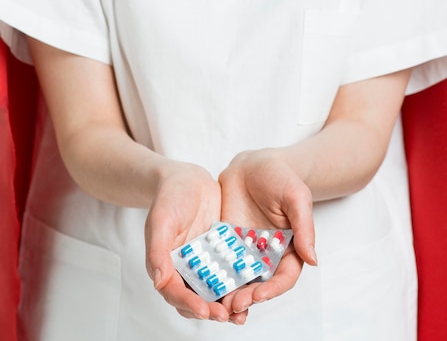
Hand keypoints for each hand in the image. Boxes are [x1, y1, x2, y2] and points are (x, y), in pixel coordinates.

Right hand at [145, 159, 230, 321]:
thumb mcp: (161, 219)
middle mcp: (185, 268)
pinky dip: (239, 283)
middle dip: (211, 310)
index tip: (204, 310)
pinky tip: (253, 288)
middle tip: (228, 316)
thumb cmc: (168, 196)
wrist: (187, 178)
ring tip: (243, 312)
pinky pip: (229, 272)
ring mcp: (204, 262)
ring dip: (227, 304)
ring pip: (215, 291)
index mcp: (166, 265)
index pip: (175, 293)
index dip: (189, 304)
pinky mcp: (220, 253)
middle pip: (196, 299)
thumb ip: (158, 250)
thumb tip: (159, 281)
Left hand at [218, 148, 316, 316]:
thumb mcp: (296, 197)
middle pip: (260, 284)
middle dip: (248, 298)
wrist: (253, 163)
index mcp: (289, 248)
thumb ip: (304, 227)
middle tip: (233, 305)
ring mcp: (246, 250)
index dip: (273, 290)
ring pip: (239, 279)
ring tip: (218, 304)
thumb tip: (313, 260)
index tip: (259, 296)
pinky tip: (204, 284)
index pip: (285, 277)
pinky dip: (215, 276)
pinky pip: (221, 262)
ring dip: (230, 294)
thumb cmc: (280, 176)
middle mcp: (268, 254)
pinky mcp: (227, 242)